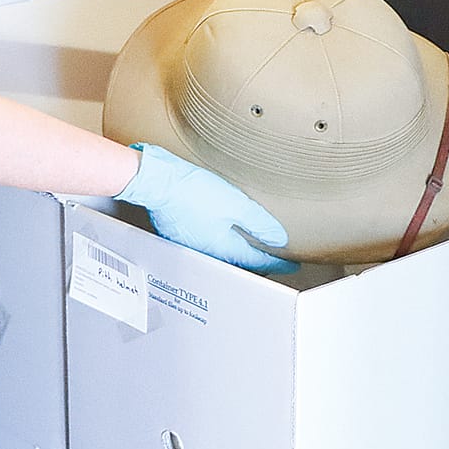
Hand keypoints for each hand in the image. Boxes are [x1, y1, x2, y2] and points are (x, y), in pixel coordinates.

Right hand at [116, 144, 294, 273]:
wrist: (158, 182)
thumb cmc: (193, 191)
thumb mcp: (235, 203)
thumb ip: (258, 222)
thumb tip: (276, 237)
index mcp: (224, 248)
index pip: (257, 262)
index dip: (277, 263)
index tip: (290, 265)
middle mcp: (207, 254)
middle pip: (238, 263)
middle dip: (257, 262)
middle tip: (271, 258)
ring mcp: (192, 247)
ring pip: (222, 256)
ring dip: (238, 254)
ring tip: (250, 247)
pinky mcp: (181, 236)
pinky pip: (207, 246)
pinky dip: (220, 244)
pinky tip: (221, 232)